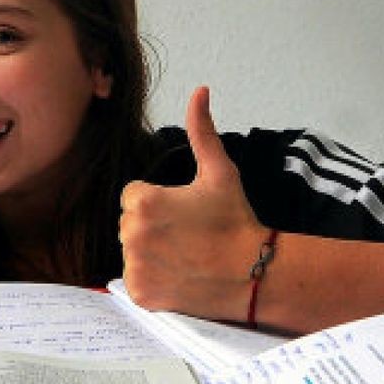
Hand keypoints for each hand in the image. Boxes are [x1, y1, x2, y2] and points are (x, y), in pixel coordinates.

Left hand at [119, 86, 267, 321]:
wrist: (254, 272)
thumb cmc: (235, 221)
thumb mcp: (220, 172)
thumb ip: (202, 131)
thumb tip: (199, 91)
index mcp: (141, 201)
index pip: (132, 197)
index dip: (158, 203)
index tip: (184, 213)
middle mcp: (130, 233)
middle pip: (129, 224)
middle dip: (152, 227)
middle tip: (187, 235)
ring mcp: (134, 266)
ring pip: (131, 252)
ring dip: (150, 253)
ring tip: (184, 255)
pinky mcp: (140, 292)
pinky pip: (135, 281)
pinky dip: (152, 280)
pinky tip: (179, 275)